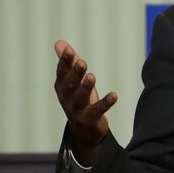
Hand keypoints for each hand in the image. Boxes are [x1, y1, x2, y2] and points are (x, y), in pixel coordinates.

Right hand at [53, 40, 116, 159]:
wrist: (83, 129)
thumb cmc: (79, 98)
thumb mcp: (73, 80)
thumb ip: (69, 62)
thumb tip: (59, 43)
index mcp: (62, 86)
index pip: (62, 72)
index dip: (65, 62)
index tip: (68, 50)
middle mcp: (67, 97)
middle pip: (70, 84)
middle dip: (75, 73)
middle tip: (82, 62)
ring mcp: (77, 109)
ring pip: (80, 98)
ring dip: (86, 87)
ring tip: (92, 76)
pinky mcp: (89, 119)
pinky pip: (97, 111)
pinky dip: (105, 103)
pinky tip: (114, 95)